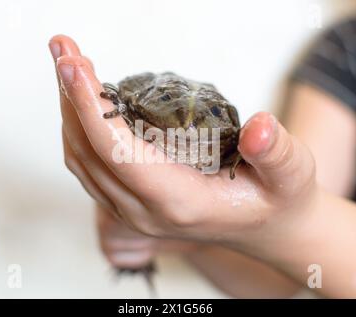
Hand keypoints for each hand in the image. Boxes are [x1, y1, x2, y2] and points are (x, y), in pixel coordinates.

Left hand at [48, 35, 317, 257]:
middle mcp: (146, 212)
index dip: (91, 108)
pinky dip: (78, 130)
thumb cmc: (277, 199)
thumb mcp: (290, 175)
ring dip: (69, 110)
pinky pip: (89, 167)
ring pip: (82, 160)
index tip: (74, 63)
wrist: (265, 228)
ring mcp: (133, 212)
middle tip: (65, 49)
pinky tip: (83, 101)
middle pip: (88, 152)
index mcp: (179, 202)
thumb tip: (260, 126)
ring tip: (69, 65)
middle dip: (70, 96)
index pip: (118, 153)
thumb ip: (278, 153)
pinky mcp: (129, 205)